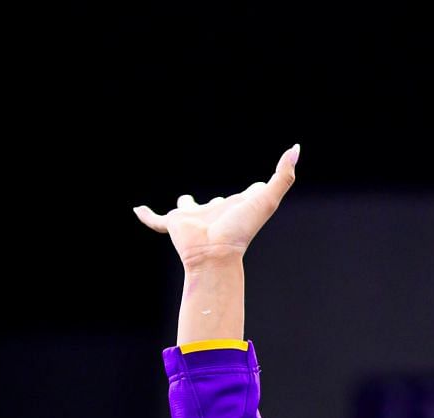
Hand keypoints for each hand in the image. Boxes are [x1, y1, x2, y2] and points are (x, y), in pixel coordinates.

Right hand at [134, 145, 299, 269]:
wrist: (215, 253)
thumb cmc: (242, 228)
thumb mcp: (268, 198)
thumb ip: (283, 175)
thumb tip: (296, 148)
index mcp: (238, 207)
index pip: (249, 195)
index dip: (257, 189)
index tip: (262, 184)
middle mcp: (217, 212)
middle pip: (218, 203)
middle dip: (220, 202)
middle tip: (224, 199)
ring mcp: (194, 219)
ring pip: (188, 208)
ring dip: (186, 205)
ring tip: (183, 203)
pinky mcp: (174, 224)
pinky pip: (156, 220)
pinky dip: (146, 215)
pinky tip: (136, 209)